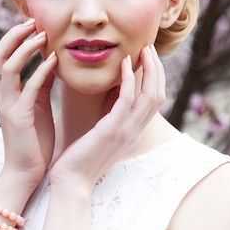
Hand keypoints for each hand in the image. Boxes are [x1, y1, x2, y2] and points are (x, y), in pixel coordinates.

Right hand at [0, 19, 58, 190]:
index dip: (14, 36)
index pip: (2, 56)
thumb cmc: (34, 141)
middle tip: (34, 20)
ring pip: (8, 66)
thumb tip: (51, 60)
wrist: (24, 174)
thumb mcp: (37, 106)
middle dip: (14, 34)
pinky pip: (29, 87)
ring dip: (25, 47)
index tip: (32, 22)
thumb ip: (41, 84)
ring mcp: (8, 105)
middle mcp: (2, 95)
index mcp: (5, 92)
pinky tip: (55, 59)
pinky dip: (41, 70)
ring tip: (43, 34)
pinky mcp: (19, 116)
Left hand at [49, 44, 165, 191]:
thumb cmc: (79, 157)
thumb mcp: (100, 133)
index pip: (154, 100)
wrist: (71, 181)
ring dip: (149, 69)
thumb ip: (109, 117)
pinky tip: (123, 64)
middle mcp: (135, 130)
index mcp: (133, 131)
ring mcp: (126, 131)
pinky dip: (128, 79)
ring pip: (151, 95)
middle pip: (159, 94)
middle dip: (156, 69)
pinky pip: (127, 99)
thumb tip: (108, 96)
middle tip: (149, 48)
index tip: (146, 57)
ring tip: (142, 50)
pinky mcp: (112, 130)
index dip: (155, 77)